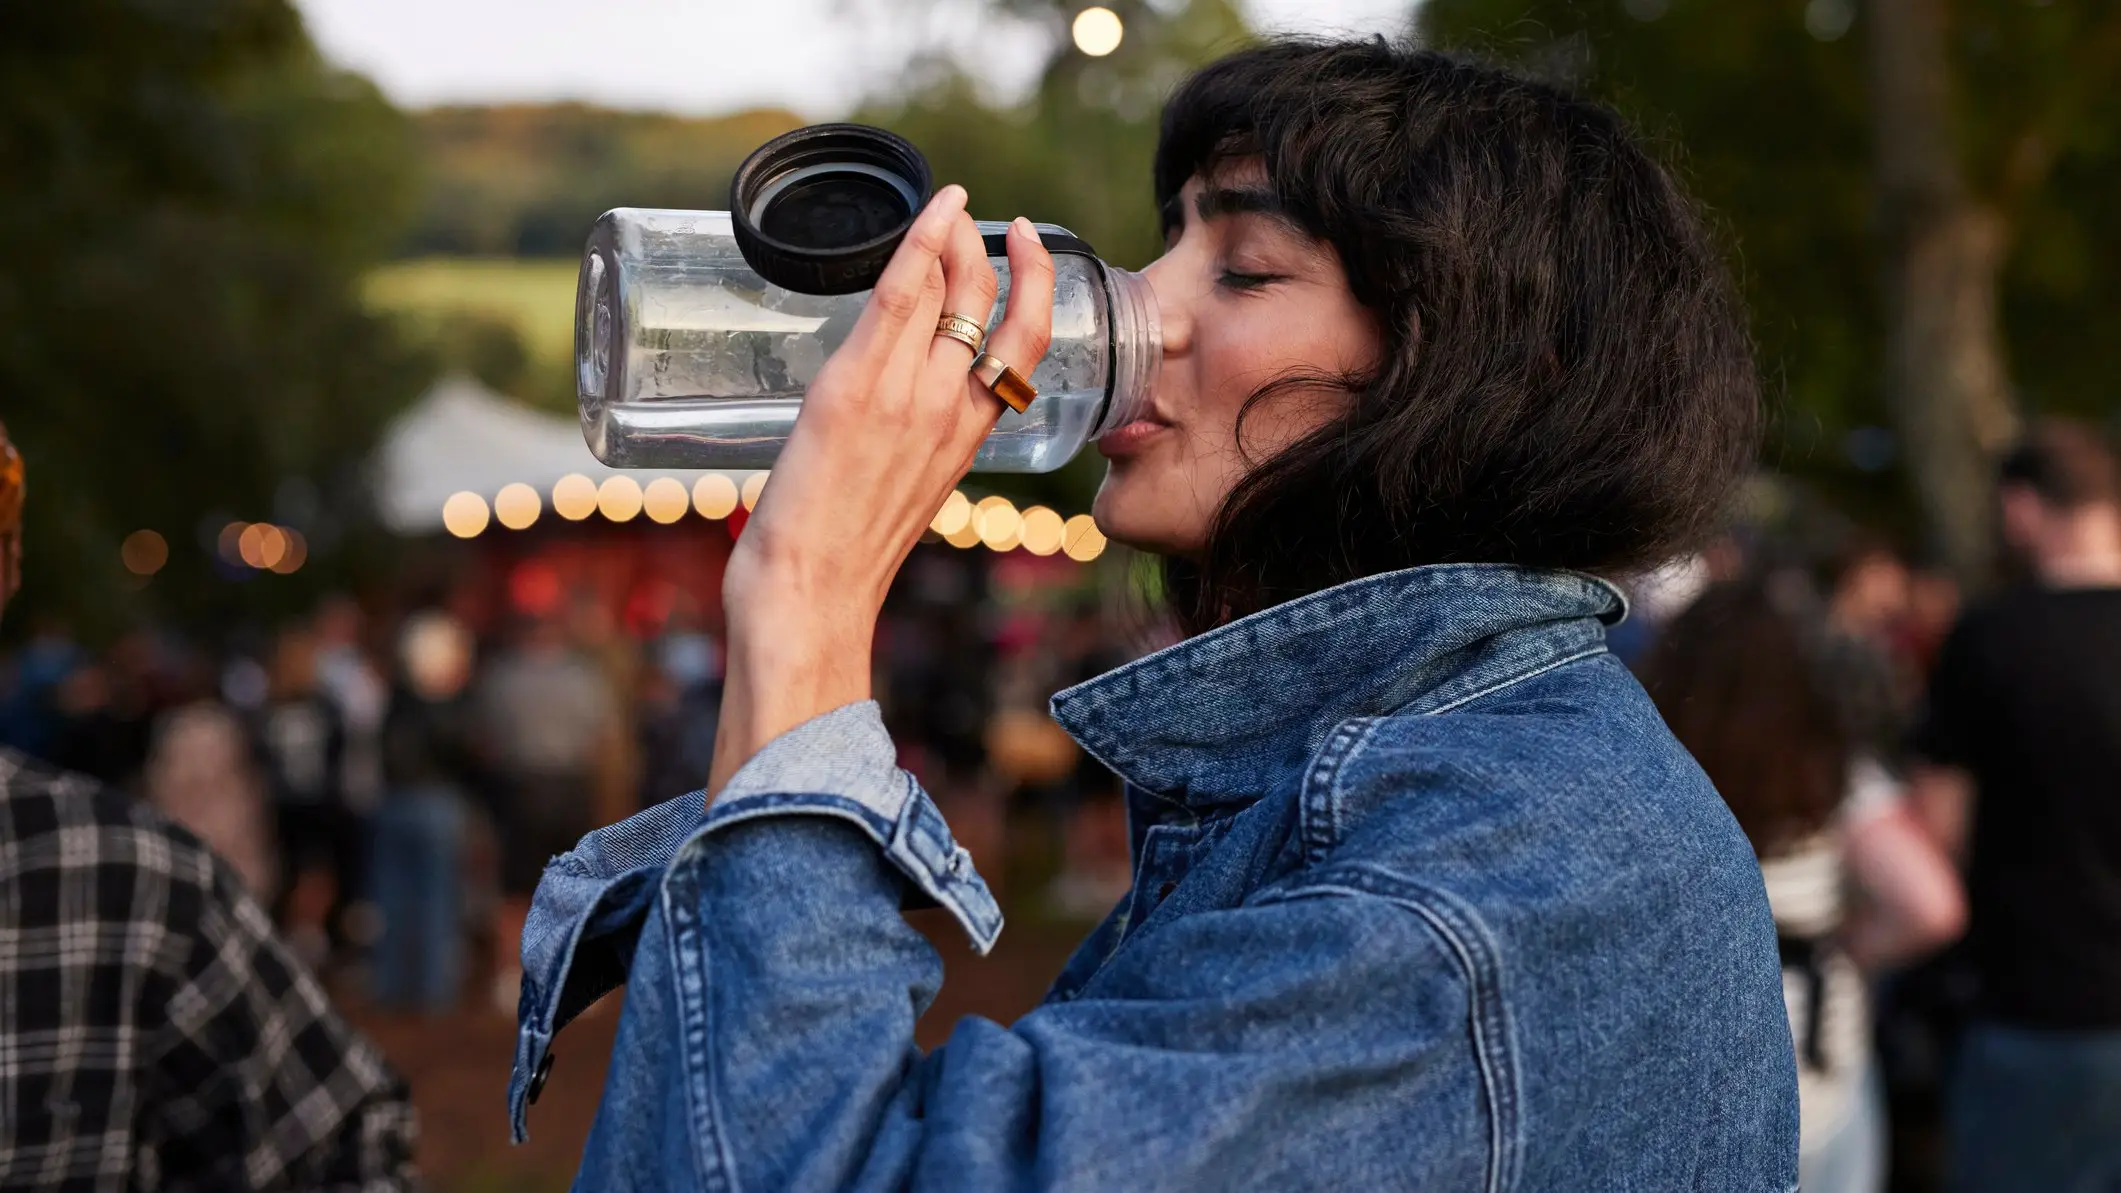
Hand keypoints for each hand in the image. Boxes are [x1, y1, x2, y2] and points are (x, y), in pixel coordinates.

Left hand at [707, 187, 1055, 791]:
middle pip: (992, 305)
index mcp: (969, 438)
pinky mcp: (855, 389)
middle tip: (962, 216)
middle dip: (983, 247)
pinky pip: (901, 299)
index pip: (1025, 344)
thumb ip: (906, 443)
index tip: (1019, 244)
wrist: (813, 599)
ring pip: (951, 292)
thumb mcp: (900, 493)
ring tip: (942, 207)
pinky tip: (929, 213)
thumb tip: (887, 416)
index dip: (1034, 283)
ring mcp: (907, 397)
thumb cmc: (843, 562)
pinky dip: (919, 245)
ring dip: (951, 235)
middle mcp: (952, 410)